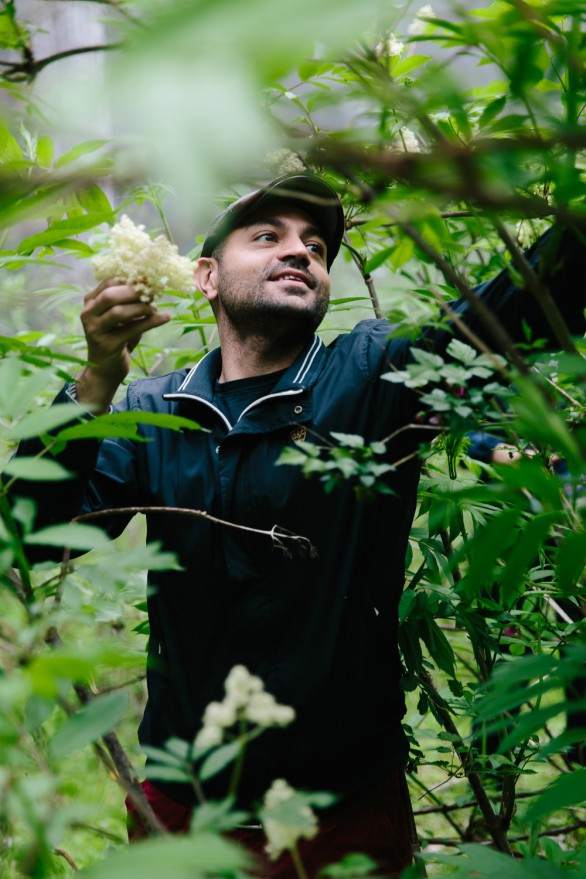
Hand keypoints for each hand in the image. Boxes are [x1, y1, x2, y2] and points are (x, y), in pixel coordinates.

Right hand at [76, 279, 169, 410]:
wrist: (105, 369)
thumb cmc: (115, 338)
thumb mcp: (118, 317)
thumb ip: (127, 301)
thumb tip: (151, 286)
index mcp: (90, 302)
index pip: (108, 283)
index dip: (129, 279)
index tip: (148, 280)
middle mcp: (88, 314)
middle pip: (110, 296)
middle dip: (134, 292)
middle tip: (152, 292)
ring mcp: (95, 331)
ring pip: (119, 312)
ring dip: (142, 308)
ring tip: (155, 308)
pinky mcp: (108, 345)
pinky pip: (133, 329)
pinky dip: (151, 322)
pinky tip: (165, 317)